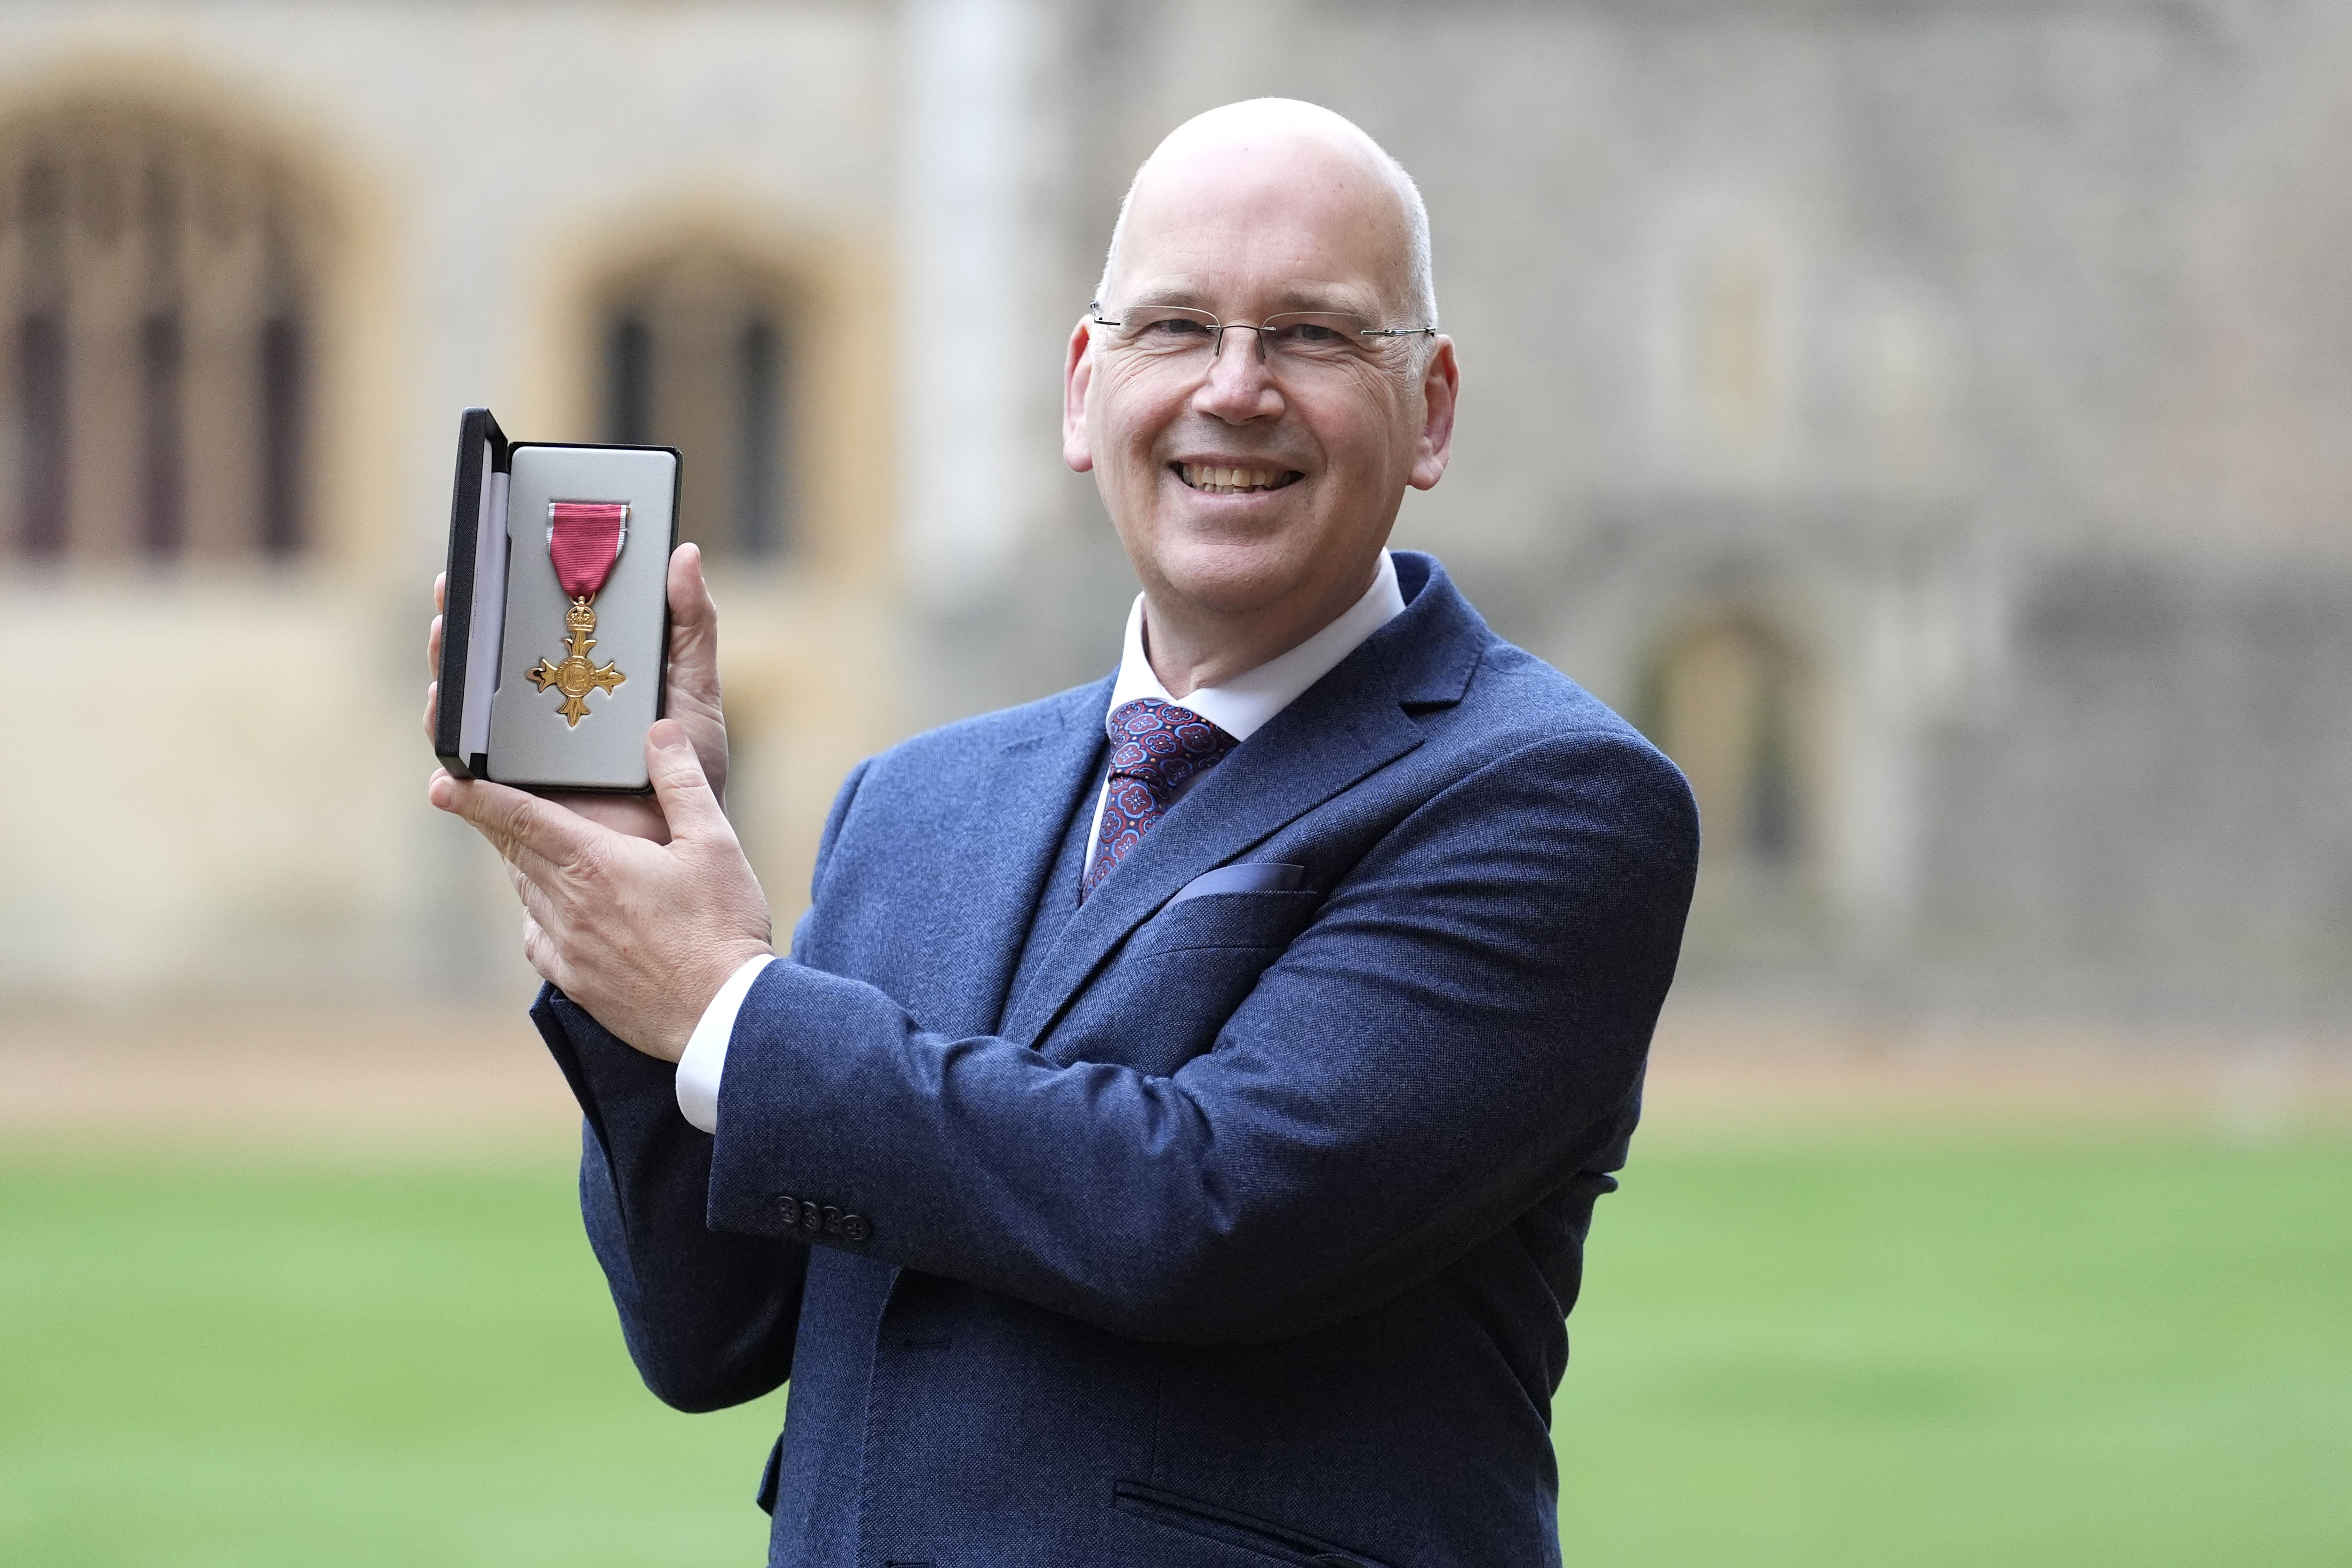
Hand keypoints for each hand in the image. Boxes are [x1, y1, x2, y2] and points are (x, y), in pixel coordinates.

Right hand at [425, 542, 730, 842]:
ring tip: (445, 637)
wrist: (680, 846)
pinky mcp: (507, 797)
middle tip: (454, 589)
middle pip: (487, 661)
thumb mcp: (694, 689)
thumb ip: (691, 625)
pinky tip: (447, 715)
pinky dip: (448, 738)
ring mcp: (518, 754)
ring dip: (448, 670)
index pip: (531, 628)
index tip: (495, 552)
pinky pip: (463, 768)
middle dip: (462, 622)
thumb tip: (685, 552)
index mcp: (579, 679)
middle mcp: (540, 712)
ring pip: (466, 707)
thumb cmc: (693, 771)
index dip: (507, 590)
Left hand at [428, 719, 774, 1060]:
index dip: (476, 796)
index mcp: (594, 862)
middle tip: (472, 801)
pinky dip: (538, 917)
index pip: (520, 818)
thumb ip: (681, 782)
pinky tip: (552, 913)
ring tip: (521, 847)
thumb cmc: (721, 927)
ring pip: (527, 893)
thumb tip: (658, 732)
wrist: (723, 1015)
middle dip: (492, 823)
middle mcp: (568, 903)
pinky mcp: (578, 981)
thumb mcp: (714, 843)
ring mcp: (568, 947)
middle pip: (514, 852)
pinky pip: (539, 939)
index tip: (441, 784)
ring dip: (520, 865)